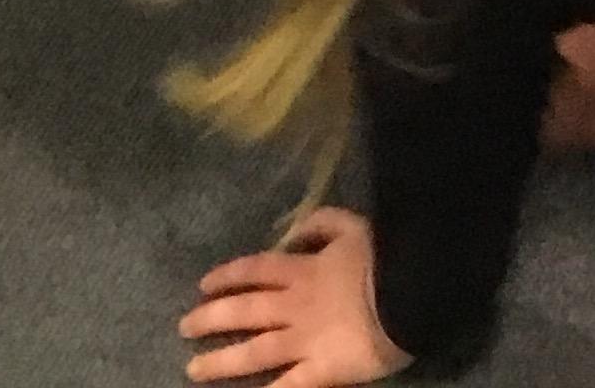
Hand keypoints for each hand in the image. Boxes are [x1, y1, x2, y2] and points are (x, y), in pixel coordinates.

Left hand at [180, 206, 408, 384]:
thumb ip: (322, 224)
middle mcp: (295, 306)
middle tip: (184, 327)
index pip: (256, 269)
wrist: (410, 293)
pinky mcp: (320, 372)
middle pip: (245, 310)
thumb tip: (294, 233)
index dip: (228, 276)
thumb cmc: (385, 258)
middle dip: (211, 318)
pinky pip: (288, 387)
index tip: (203, 285)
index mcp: (304, 270)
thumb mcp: (353, 226)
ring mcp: (304, 341)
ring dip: (221, 362)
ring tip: (193, 370)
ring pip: (254, 352)